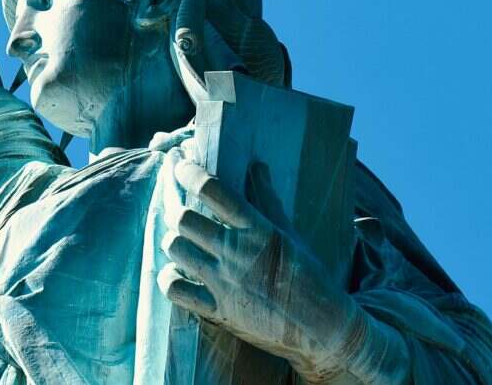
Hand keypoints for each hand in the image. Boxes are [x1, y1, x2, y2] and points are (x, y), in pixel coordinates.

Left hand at [157, 158, 402, 382]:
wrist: (322, 327)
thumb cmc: (309, 275)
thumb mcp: (290, 233)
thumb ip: (268, 199)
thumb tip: (256, 165)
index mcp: (257, 229)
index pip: (213, 190)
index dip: (189, 172)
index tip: (179, 164)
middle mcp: (236, 253)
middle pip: (184, 219)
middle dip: (172, 204)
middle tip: (170, 197)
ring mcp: (224, 283)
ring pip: (176, 249)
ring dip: (172, 239)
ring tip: (178, 235)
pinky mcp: (218, 311)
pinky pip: (177, 291)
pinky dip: (169, 278)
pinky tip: (176, 270)